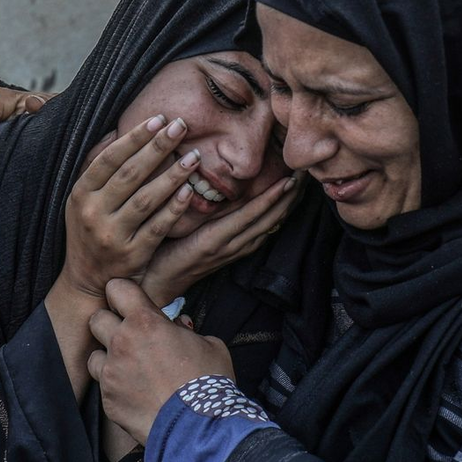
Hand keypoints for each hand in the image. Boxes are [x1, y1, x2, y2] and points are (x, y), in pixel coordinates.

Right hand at [60, 114, 203, 299]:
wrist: (87, 280)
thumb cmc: (88, 230)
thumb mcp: (81, 198)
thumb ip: (96, 165)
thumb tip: (116, 131)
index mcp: (80, 194)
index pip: (109, 159)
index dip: (134, 137)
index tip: (158, 119)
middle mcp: (93, 213)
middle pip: (130, 174)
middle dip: (157, 148)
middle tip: (181, 127)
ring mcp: (113, 236)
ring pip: (146, 199)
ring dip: (172, 175)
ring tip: (194, 157)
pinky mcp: (132, 254)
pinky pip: (158, 227)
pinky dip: (174, 208)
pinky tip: (189, 191)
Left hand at [88, 279, 233, 444]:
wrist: (198, 427)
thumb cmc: (208, 384)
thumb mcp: (210, 345)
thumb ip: (188, 331)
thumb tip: (179, 327)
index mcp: (145, 322)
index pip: (116, 289)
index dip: (122, 293)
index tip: (129, 302)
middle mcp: (121, 343)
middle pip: (96, 319)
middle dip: (109, 324)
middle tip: (127, 335)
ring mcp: (110, 373)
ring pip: (93, 355)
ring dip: (107, 357)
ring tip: (128, 367)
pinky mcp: (108, 399)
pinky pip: (102, 386)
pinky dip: (115, 386)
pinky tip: (133, 393)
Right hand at [141, 173, 299, 306]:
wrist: (156, 285)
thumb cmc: (156, 255)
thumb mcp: (167, 232)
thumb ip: (182, 212)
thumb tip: (193, 183)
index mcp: (214, 237)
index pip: (252, 214)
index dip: (272, 196)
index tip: (289, 178)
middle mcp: (229, 246)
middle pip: (268, 220)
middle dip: (288, 198)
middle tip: (305, 175)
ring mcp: (232, 253)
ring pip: (267, 229)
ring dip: (285, 208)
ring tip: (298, 188)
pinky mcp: (231, 256)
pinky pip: (259, 237)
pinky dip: (273, 221)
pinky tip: (280, 212)